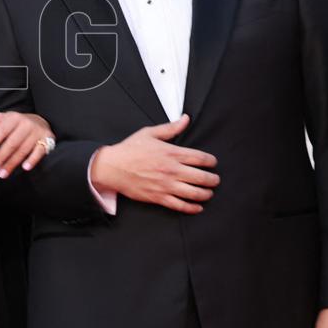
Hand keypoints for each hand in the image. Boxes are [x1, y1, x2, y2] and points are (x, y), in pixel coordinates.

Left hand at [0, 96, 55, 177]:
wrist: (39, 123)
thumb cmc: (14, 124)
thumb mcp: (0, 119)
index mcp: (14, 118)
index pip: (3, 129)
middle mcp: (26, 124)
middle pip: (12, 143)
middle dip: (1, 156)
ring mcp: (37, 132)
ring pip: (23, 149)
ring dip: (12, 163)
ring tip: (2, 173)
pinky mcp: (46, 140)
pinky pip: (39, 151)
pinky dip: (32, 160)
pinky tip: (25, 168)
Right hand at [90, 115, 218, 213]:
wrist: (112, 167)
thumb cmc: (130, 150)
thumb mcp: (149, 133)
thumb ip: (170, 128)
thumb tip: (185, 119)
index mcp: (171, 153)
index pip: (200, 158)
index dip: (211, 161)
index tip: (213, 162)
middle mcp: (171, 170)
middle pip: (202, 177)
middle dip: (213, 179)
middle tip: (215, 179)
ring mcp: (166, 185)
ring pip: (194, 193)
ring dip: (206, 194)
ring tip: (209, 192)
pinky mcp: (158, 197)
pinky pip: (180, 205)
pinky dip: (192, 208)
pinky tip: (197, 207)